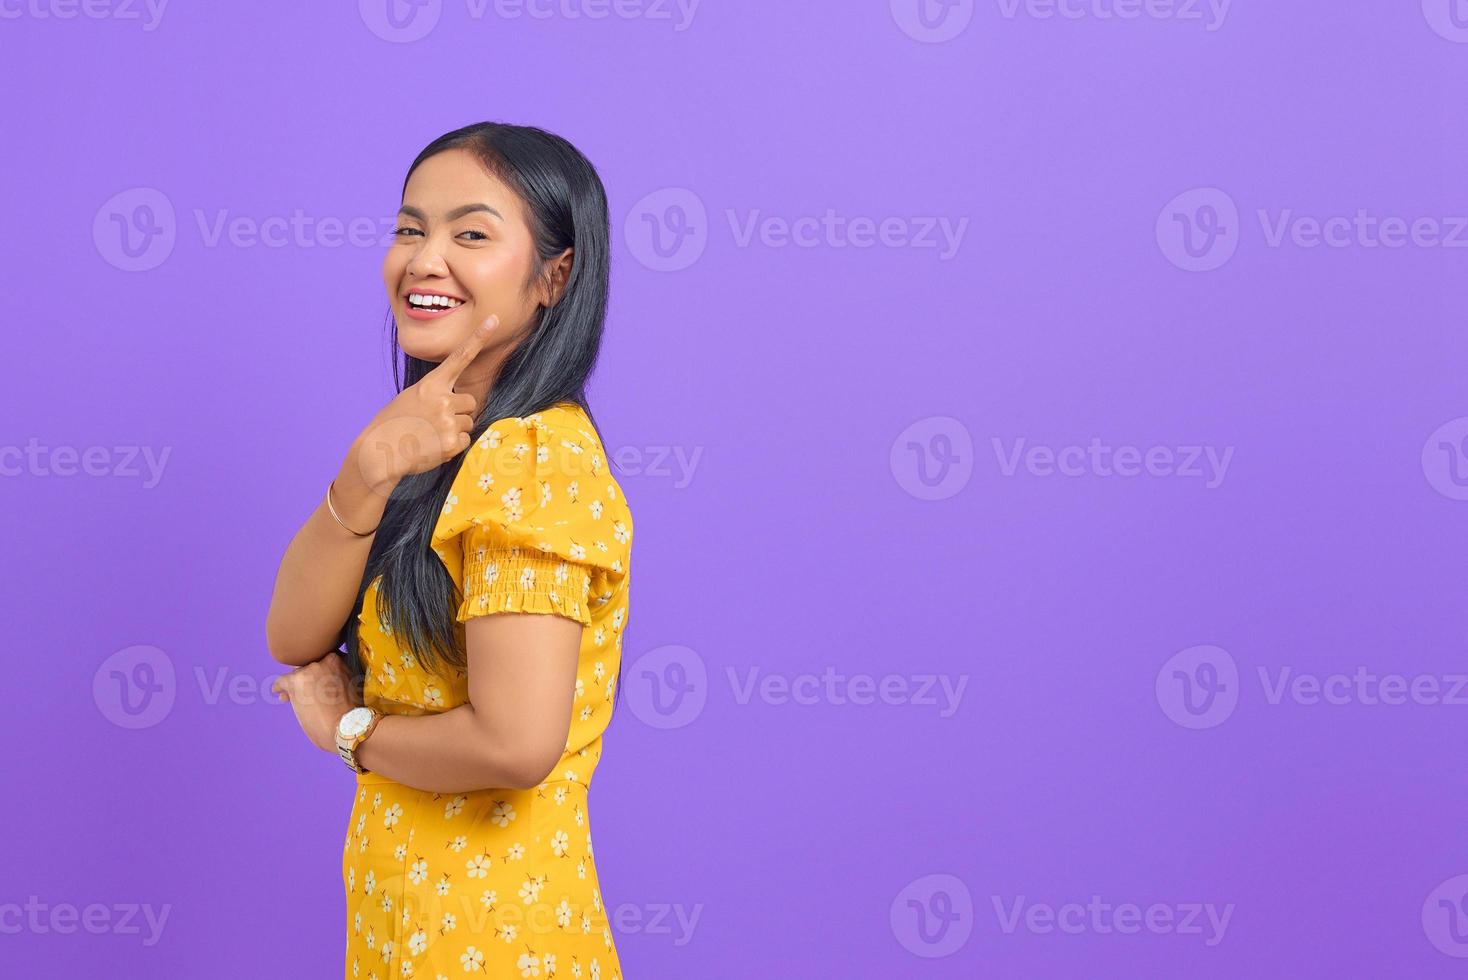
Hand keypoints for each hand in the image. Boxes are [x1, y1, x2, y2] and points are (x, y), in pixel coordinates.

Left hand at [271, 652, 362, 754]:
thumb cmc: (353, 714)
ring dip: (294, 685)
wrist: (346, 727)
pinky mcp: (296, 680)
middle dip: (307, 677)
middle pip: (310, 665)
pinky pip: (282, 681)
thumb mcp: (353, 687)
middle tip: (304, 690)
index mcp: (343, 660)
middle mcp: (326, 660)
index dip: (319, 670)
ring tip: (289, 695)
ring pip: (297, 674)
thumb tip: (325, 683)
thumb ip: (341, 678)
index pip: (325, 659)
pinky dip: (280, 688)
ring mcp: (311, 669)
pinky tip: (279, 692)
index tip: (317, 679)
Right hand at [353, 314, 500, 491]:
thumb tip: (460, 404)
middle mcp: (442, 400)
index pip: (459, 357)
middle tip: (434, 421)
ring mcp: (448, 422)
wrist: (380, 452)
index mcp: (431, 385)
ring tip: (430, 434)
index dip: (478, 338)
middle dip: (457, 412)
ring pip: (468, 422)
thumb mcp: (412, 398)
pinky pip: (465, 441)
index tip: (494, 319)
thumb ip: (436, 394)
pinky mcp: (451, 443)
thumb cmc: (394, 423)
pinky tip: (433, 446)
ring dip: (454, 429)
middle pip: (469, 401)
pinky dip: (452, 445)